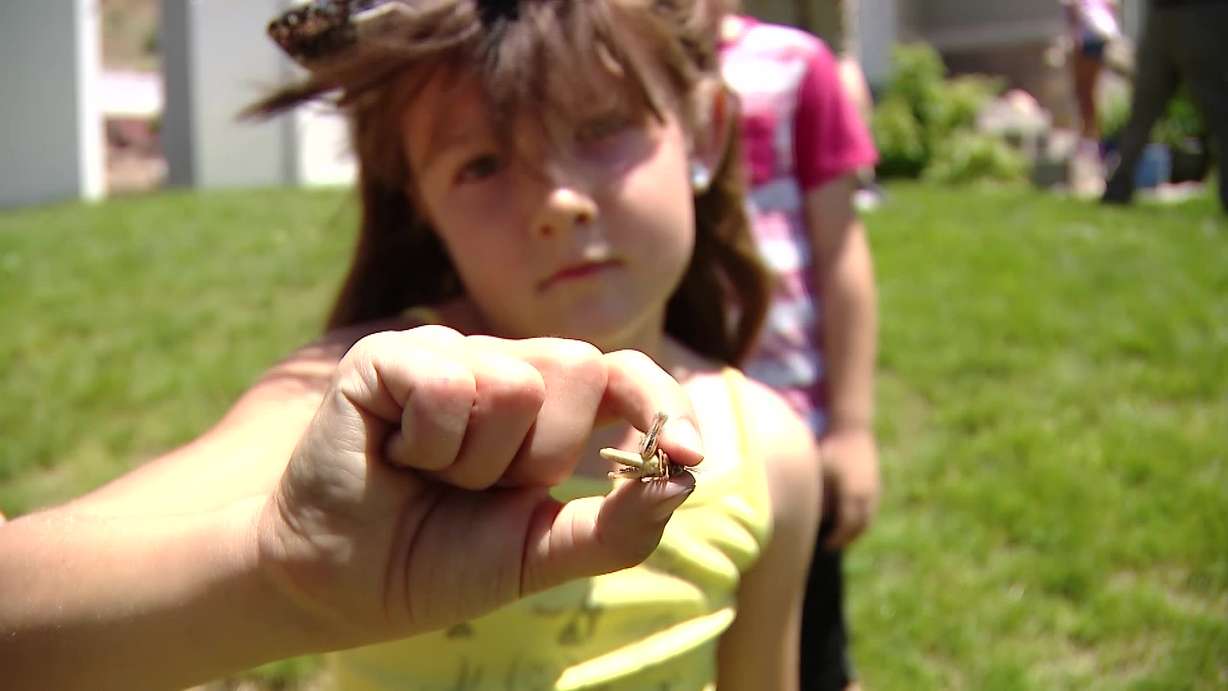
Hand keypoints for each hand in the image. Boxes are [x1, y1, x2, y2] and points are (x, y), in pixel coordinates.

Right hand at [255, 326, 702, 649]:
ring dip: (476, 461)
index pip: (627, 375)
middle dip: (542, 455)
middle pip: (582, 368)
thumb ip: (618, 527)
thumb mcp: (543, 554)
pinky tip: (395, 454)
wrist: (343, 583)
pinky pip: (449, 381)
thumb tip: (685, 478)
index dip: (662, 403)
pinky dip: (427, 442)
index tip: (687, 453)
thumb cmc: (438, 560)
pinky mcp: (390, 356)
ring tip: (431, 475)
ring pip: (517, 382)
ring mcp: (450, 354)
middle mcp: (507, 368)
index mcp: (552, 410)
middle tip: (480, 487)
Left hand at [819, 427, 878, 549]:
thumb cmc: (831, 448)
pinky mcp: (875, 482)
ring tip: (840, 533)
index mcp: (853, 495)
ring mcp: (874, 489)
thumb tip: (818, 519)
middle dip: (846, 538)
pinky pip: (870, 507)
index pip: (846, 526)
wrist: (852, 427)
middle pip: (860, 527)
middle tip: (831, 544)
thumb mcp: (821, 473)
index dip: (836, 539)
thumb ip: (821, 498)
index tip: (825, 546)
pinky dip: (860, 517)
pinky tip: (847, 516)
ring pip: (868, 518)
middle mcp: (867, 495)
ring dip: (855, 529)